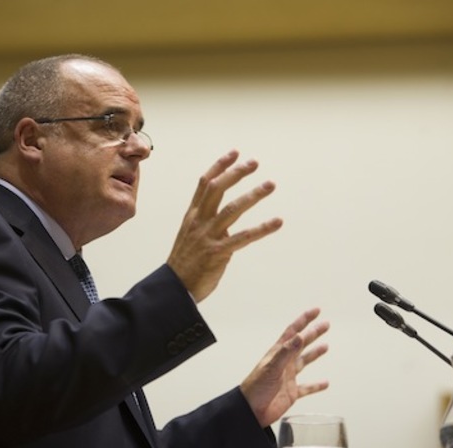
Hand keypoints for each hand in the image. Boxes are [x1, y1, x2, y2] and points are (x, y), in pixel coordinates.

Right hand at [166, 150, 282, 301]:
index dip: (220, 166)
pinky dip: (262, 229)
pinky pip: (243, 237)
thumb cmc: (185, 264)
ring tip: (270, 184)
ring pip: (232, 209)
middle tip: (254, 163)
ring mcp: (208, 236)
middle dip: (237, 173)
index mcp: (192, 216)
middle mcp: (199, 222)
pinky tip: (277, 222)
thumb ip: (209, 227)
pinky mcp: (218, 253)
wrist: (174, 289)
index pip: (205, 184)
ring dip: (253, 195)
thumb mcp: (191, 237)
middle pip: (218, 189)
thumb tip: (230, 226)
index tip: (235, 153)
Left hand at [240, 308, 329, 427]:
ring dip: (314, 354)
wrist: (250, 411)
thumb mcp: (271, 368)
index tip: (316, 311)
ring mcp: (287, 377)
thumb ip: (286, 352)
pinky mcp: (291, 393)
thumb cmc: (255, 388)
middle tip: (325, 324)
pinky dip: (316, 385)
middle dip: (313, 333)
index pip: (293, 332)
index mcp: (278, 354)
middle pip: (301, 344)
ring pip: (304, 362)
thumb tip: (299, 336)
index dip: (304, 320)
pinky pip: (307, 388)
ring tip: (325, 346)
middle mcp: (284, 363)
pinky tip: (325, 383)